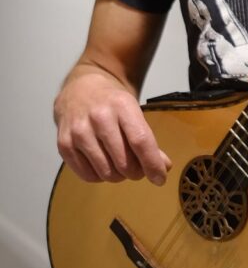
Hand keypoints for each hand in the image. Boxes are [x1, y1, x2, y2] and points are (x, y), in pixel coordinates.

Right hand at [54, 69, 171, 184]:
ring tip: (120, 166)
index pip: (140, 141)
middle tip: (138, 169)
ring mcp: (79, 132)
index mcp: (122, 106)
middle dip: (136, 172)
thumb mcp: (134, 111)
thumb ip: (147, 139)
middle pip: (124, 161)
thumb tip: (163, 167)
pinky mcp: (64, 144)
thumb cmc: (111, 103)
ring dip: (118, 176)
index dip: (152, 163)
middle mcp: (99, 118)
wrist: (80, 89)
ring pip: (106, 172)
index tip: (160, 178)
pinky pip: (88, 175)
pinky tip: (103, 164)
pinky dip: (100, 177)